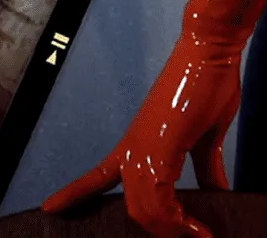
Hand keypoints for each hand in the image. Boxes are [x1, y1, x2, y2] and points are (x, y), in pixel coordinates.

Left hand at [43, 0, 266, 237]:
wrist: (209, 48)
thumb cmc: (208, 83)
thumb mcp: (207, 137)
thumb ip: (206, 169)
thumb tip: (217, 196)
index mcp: (137, 143)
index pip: (97, 176)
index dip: (73, 194)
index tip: (49, 207)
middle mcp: (134, 148)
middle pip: (133, 209)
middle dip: (158, 232)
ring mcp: (144, 148)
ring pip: (144, 211)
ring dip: (172, 230)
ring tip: (201, 237)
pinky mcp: (161, 146)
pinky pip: (161, 202)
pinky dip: (180, 222)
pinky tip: (200, 230)